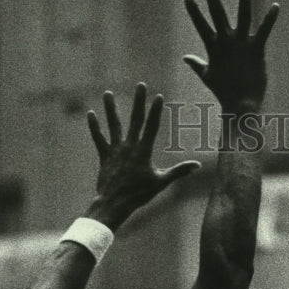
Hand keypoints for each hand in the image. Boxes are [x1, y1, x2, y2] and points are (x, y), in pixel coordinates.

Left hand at [85, 85, 199, 230]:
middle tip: (141, 85)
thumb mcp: (161, 182)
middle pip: (135, 119)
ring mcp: (115, 150)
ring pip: (113, 125)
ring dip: (111, 108)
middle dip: (139, 102)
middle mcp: (129, 146)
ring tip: (107, 93)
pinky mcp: (105, 155)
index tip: (158, 96)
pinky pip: (99, 138)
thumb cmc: (139, 194)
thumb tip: (197, 166)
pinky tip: (91, 113)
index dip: (155, 111)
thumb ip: (179, 171)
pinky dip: (94, 126)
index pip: (152, 126)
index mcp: (144, 151)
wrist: (115, 203)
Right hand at [183, 0, 278, 112]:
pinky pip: (264, 31)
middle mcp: (226, 42)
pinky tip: (276, 6)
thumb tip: (185, 58)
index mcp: (214, 47)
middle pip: (217, 13)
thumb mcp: (208, 76)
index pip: (201, 25)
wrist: (241, 105)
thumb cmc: (224, 92)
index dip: (194, 11)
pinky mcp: (256, 50)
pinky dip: (270, 19)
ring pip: (243, 16)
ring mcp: (241, 45)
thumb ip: (197, 64)